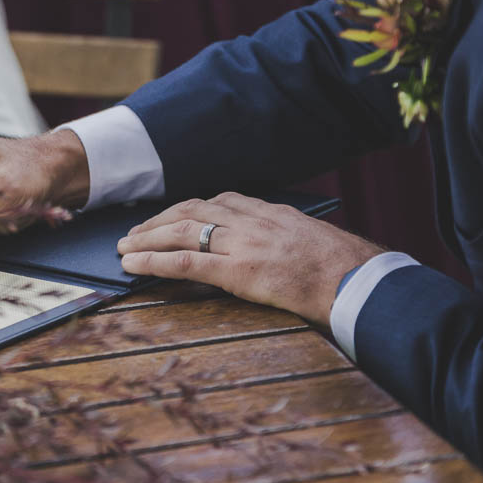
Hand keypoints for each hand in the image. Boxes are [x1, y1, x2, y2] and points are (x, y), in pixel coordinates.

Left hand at [116, 192, 383, 327]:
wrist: (357, 281)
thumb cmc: (340, 268)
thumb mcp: (306, 237)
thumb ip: (278, 235)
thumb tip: (260, 248)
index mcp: (269, 211)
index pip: (218, 202)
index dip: (186, 209)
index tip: (169, 216)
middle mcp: (251, 220)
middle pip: (192, 211)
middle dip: (158, 221)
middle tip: (134, 233)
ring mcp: (243, 243)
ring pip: (182, 232)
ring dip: (147, 239)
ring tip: (125, 249)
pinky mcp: (238, 271)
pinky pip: (186, 262)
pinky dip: (154, 262)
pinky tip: (134, 266)